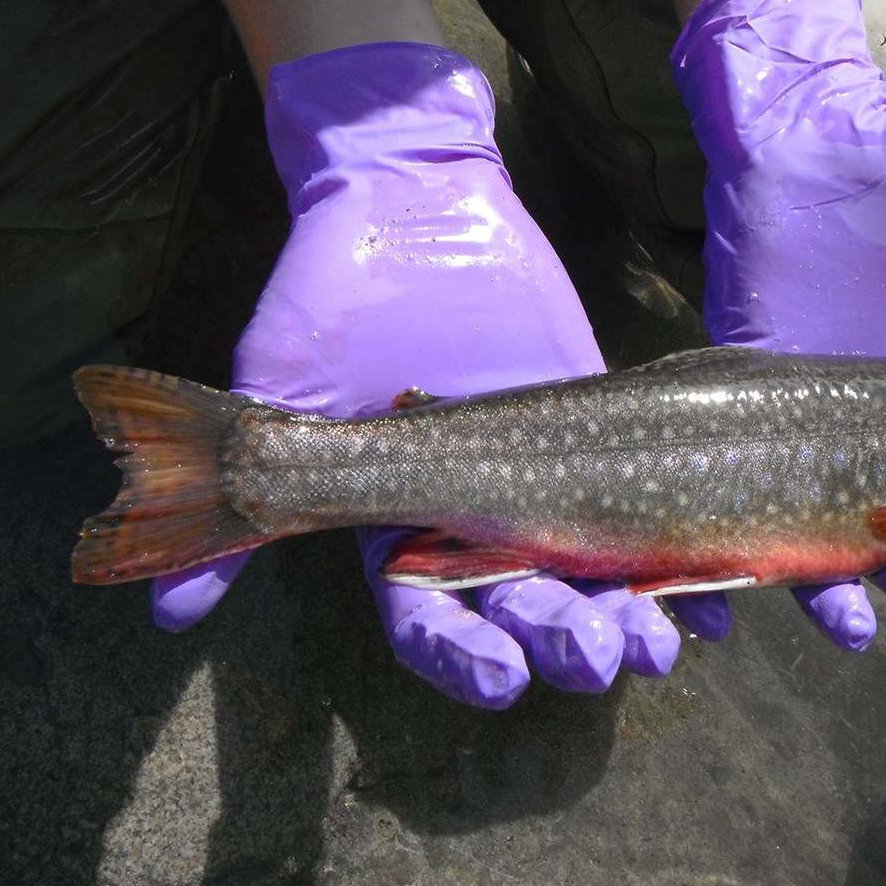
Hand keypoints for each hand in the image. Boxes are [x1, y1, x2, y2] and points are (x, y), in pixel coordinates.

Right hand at [150, 43, 728, 705]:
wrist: (407, 203)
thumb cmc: (324, 294)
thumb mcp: (276, 392)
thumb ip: (247, 504)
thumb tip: (167, 618)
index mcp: (398, 525)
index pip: (428, 619)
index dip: (461, 658)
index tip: (503, 681)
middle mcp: (473, 518)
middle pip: (521, 609)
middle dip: (561, 639)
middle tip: (600, 654)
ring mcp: (539, 479)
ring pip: (588, 575)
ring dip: (628, 618)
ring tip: (661, 642)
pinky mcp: (596, 434)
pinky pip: (644, 509)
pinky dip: (683, 558)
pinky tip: (718, 588)